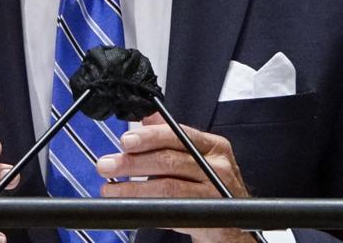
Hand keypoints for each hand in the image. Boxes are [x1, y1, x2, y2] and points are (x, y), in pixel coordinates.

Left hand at [97, 113, 251, 242]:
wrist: (234, 225)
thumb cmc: (213, 186)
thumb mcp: (199, 157)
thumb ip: (172, 136)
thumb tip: (147, 117)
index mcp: (214, 147)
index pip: (178, 135)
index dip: (150, 137)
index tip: (126, 140)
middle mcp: (217, 168)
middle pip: (169, 161)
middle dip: (133, 162)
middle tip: (108, 165)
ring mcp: (214, 194)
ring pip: (167, 187)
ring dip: (133, 188)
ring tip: (110, 189)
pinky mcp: (206, 218)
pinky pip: (170, 211)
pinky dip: (146, 207)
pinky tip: (130, 205)